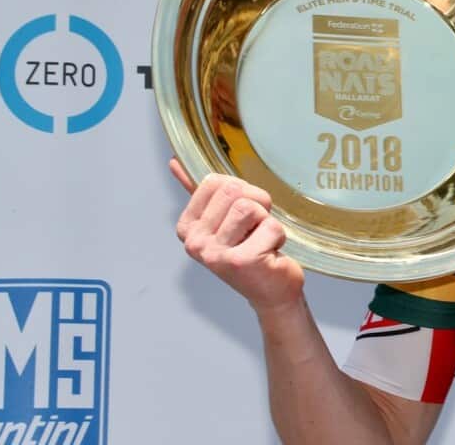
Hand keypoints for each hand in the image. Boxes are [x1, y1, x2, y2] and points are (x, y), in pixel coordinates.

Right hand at [171, 159, 304, 316]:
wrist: (271, 292)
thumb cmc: (251, 251)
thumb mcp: (223, 220)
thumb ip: (201, 193)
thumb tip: (175, 162)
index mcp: (187, 228)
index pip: (214, 182)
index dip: (240, 192)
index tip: (241, 216)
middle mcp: (195, 242)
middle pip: (233, 190)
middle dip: (257, 203)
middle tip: (256, 229)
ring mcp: (215, 254)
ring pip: (251, 206)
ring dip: (267, 220)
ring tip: (261, 240)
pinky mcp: (241, 261)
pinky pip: (271, 226)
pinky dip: (279, 236)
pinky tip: (270, 254)